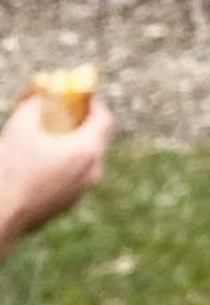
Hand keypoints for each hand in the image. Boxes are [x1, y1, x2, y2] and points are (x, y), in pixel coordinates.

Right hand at [0, 90, 113, 254]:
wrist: (0, 213)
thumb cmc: (10, 168)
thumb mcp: (20, 127)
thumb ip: (34, 104)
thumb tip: (41, 90)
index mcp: (87, 150)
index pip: (104, 119)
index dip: (94, 104)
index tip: (81, 97)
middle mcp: (93, 171)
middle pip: (97, 139)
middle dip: (83, 124)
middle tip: (66, 114)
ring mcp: (83, 190)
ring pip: (87, 159)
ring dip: (74, 145)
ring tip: (51, 138)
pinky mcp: (70, 203)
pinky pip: (76, 176)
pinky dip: (67, 164)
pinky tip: (44, 161)